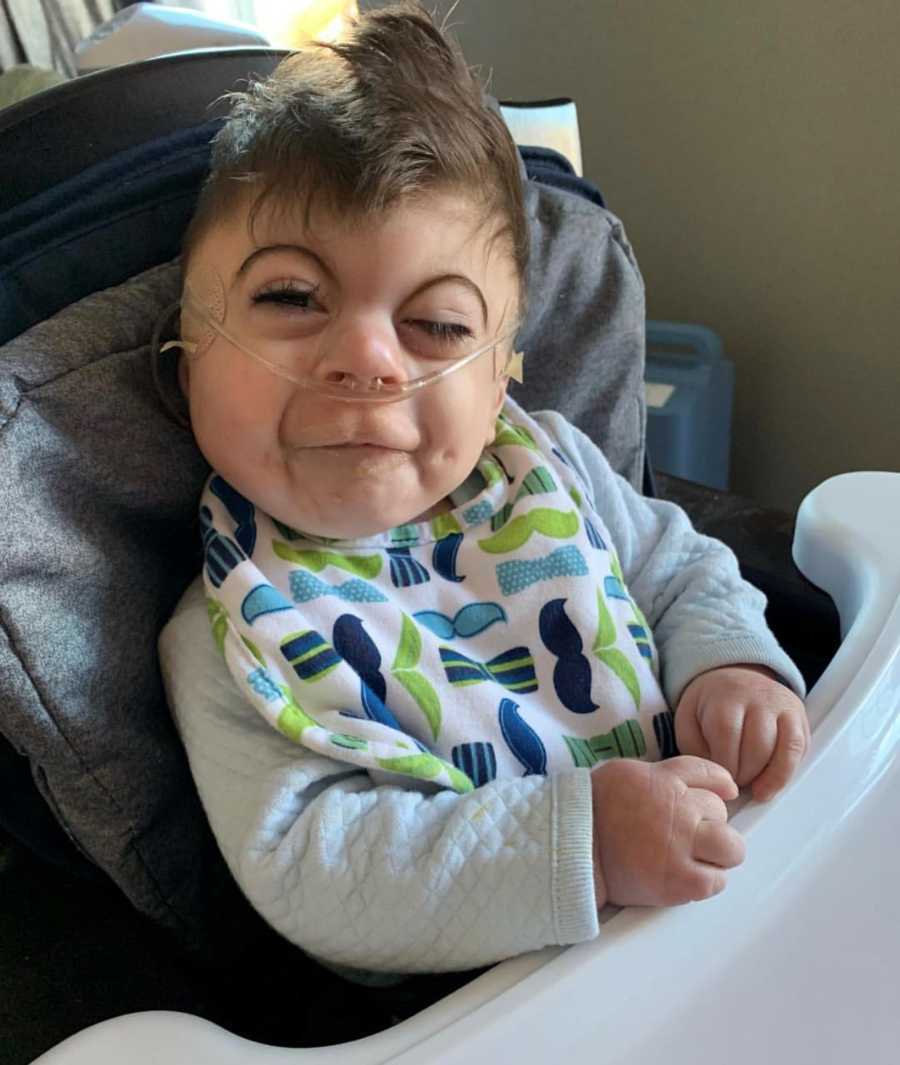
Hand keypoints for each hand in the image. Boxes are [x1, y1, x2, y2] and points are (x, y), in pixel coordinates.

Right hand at [590, 756, 744, 908]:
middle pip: (722, 812)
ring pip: (731, 848)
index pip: (710, 775)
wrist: (571, 848)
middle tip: (693, 834)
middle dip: (712, 821)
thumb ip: (661, 776)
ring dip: (719, 853)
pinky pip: (717, 881)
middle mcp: (679, 810)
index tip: (722, 794)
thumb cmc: (592, 810)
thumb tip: (696, 785)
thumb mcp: (627, 774)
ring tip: (697, 858)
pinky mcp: (680, 882)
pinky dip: (708, 880)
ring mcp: (682, 847)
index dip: (719, 785)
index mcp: (664, 781)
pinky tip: (688, 877)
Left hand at [674, 665, 809, 801]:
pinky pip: (799, 749)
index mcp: (725, 696)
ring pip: (783, 749)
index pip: (727, 734)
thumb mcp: (688, 721)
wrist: (733, 678)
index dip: (724, 764)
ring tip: (753, 788)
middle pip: (757, 746)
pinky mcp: (798, 716)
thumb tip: (714, 777)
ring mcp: (782, 705)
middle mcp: (758, 697)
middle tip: (734, 783)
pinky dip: (785, 773)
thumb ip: (695, 748)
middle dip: (745, 774)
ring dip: (767, 778)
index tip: (719, 778)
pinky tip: (771, 786)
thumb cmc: (710, 706)